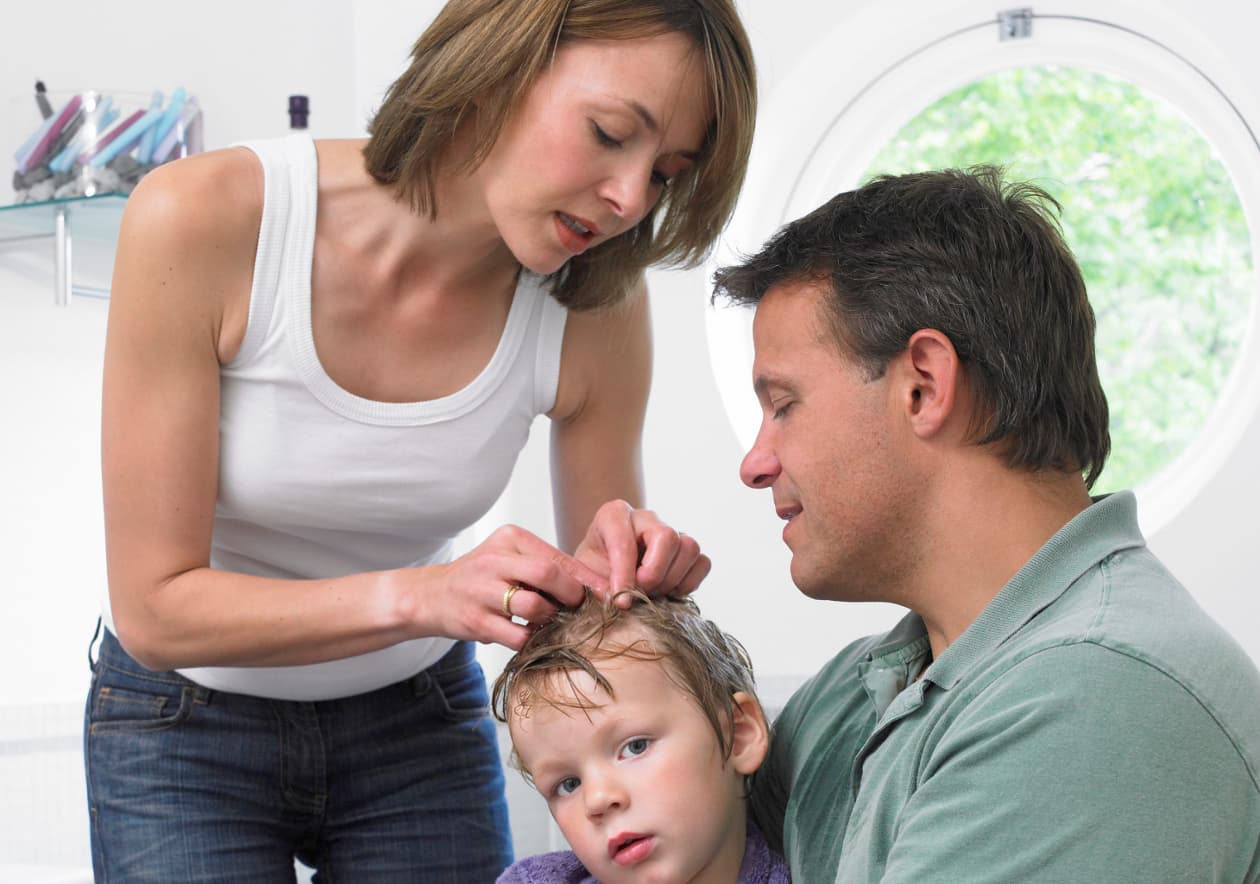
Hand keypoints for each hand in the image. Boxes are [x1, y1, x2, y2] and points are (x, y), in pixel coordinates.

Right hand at [426, 525, 603, 649]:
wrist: (431, 595)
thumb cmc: (482, 578)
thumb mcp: (510, 558)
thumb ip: (546, 566)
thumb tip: (594, 586)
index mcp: (510, 540)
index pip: (557, 557)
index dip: (586, 578)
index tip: (607, 593)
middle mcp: (494, 560)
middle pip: (548, 574)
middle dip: (571, 595)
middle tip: (579, 609)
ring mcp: (482, 591)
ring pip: (534, 606)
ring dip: (550, 619)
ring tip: (550, 622)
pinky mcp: (475, 620)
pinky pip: (516, 635)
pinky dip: (531, 640)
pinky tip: (531, 637)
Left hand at [574, 500, 710, 605]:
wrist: (606, 570)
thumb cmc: (593, 569)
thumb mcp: (581, 575)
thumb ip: (590, 585)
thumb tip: (616, 599)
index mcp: (614, 515)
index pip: (624, 540)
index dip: (623, 574)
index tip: (620, 601)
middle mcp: (646, 517)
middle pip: (667, 536)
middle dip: (653, 573)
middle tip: (639, 594)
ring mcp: (671, 530)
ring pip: (689, 548)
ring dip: (671, 579)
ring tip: (652, 594)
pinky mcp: (687, 550)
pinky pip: (702, 563)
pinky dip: (688, 583)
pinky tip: (668, 592)